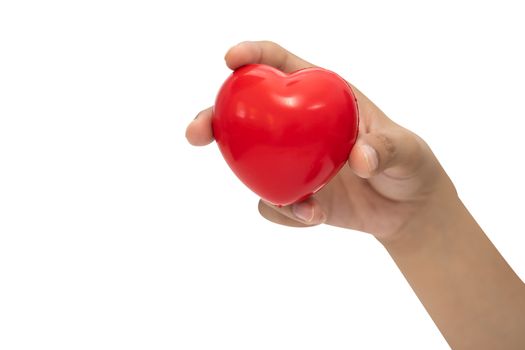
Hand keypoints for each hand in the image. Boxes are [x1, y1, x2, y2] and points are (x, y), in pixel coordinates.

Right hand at [186, 41, 457, 241]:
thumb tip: (360, 158)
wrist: (405, 210)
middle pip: (244, 113)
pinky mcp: (291, 192)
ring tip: (303, 208)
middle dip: (213, 117)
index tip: (230, 60)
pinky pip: (271, 203)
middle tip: (198, 132)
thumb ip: (388, 149)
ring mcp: (290, 160)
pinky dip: (285, 213)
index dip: (252, 55)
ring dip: (254, 182)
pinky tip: (313, 217)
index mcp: (320, 97)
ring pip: (248, 162)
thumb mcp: (408, 153)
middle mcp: (296, 126)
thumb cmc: (409, 166)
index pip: (279, 65)